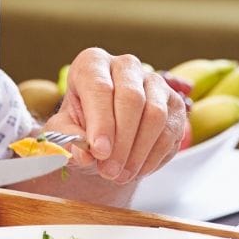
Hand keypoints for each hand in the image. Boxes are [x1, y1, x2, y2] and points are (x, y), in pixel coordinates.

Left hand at [43, 48, 185, 184]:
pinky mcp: (174, 103)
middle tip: (109, 171)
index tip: (99, 151)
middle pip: (132, 99)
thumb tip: (85, 153)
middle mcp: (126, 65)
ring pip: (155, 115)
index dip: (101, 121)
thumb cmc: (81, 127)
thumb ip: (68, 139)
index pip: (99, 87)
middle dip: (121, 141)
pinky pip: (170, 132)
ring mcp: (154, 82)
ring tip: (120, 175)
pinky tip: (136, 170)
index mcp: (93, 63)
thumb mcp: (63, 131)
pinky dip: (153, 157)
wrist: (105, 136)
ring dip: (138, 152)